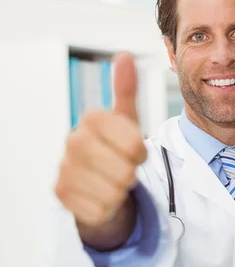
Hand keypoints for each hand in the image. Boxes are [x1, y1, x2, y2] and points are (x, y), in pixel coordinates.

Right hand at [55, 52, 146, 226]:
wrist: (95, 181)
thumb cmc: (115, 149)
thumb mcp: (127, 121)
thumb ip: (127, 92)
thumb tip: (123, 56)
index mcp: (92, 119)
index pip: (136, 144)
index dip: (142, 154)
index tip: (136, 152)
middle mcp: (73, 140)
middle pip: (124, 171)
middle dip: (130, 175)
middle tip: (123, 169)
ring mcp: (64, 168)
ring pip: (113, 194)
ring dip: (119, 192)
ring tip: (111, 182)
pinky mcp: (61, 195)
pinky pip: (100, 210)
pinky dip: (106, 208)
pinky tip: (99, 196)